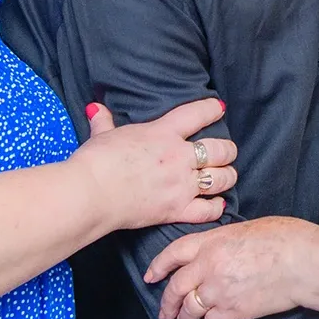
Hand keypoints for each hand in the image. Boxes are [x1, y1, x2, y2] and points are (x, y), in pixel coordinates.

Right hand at [76, 99, 233, 231]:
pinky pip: (207, 210)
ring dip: (227, 176)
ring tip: (227, 176)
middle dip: (228, 150)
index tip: (219, 107)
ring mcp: (180, 185)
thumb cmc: (96, 161)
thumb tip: (95, 108)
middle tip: (227, 152)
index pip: (197, 114)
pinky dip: (216, 208)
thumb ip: (104, 122)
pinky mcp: (176, 210)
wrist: (91, 193)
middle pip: (220, 149)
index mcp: (163, 133)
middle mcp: (178, 157)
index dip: (212, 109)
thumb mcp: (102, 135)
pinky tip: (218, 205)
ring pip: (220, 179)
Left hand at [144, 216, 312, 318]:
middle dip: (167, 302)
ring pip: (189, 310)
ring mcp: (219, 291)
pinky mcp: (234, 311)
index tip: (151, 276)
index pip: (173, 254)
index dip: (158, 266)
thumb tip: (220, 250)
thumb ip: (224, 241)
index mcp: (211, 242)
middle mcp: (209, 267)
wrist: (304, 262)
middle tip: (164, 312)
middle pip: (176, 288)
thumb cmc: (285, 239)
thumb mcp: (245, 228)